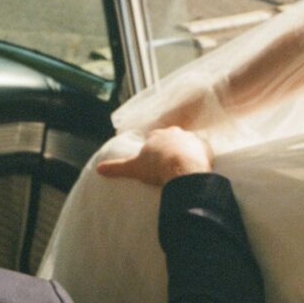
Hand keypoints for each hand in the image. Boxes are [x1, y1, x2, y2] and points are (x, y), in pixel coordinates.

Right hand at [97, 127, 213, 186]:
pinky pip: (202, 152)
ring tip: (183, 168)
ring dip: (186, 153)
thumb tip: (99, 169)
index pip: (154, 138)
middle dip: (170, 149)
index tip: (154, 160)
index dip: (154, 149)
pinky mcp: (205, 148)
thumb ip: (116, 167)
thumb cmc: (157, 168)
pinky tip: (197, 169)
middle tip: (168, 165)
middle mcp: (174, 132)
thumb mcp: (133, 168)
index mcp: (157, 135)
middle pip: (172, 139)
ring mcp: (191, 139)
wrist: (183, 170)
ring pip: (188, 144)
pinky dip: (200, 159)